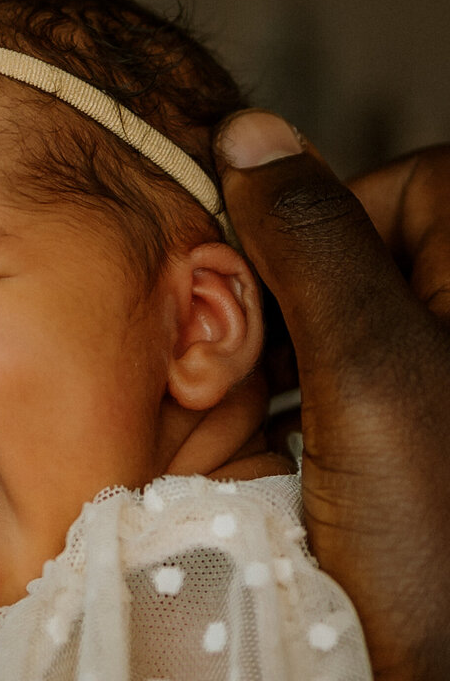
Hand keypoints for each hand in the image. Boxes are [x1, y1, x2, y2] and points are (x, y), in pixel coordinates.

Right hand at [215, 120, 449, 680]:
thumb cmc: (446, 547)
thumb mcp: (369, 372)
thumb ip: (312, 241)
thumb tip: (249, 133)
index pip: (408, 183)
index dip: (324, 233)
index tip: (275, 314)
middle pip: (379, 259)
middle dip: (309, 314)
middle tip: (279, 393)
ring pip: (365, 335)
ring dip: (310, 378)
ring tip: (294, 447)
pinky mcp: (432, 466)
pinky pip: (370, 407)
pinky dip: (329, 430)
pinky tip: (310, 483)